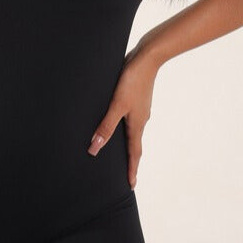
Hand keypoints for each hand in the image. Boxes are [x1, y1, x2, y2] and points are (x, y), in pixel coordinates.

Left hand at [87, 45, 159, 188]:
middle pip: (134, 143)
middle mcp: (141, 119)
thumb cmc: (132, 80)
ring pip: (132, 130)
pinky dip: (124, 126)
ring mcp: (140, 108)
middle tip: (127, 173)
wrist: (147, 57)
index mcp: (137, 124)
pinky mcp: (136, 97)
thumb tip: (94, 148)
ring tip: (120, 150)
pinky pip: (130, 118)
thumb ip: (106, 126)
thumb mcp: (117, 105)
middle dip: (131, 159)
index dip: (132, 169)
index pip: (134, 153)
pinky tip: (117, 120)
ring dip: (127, 142)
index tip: (131, 185)